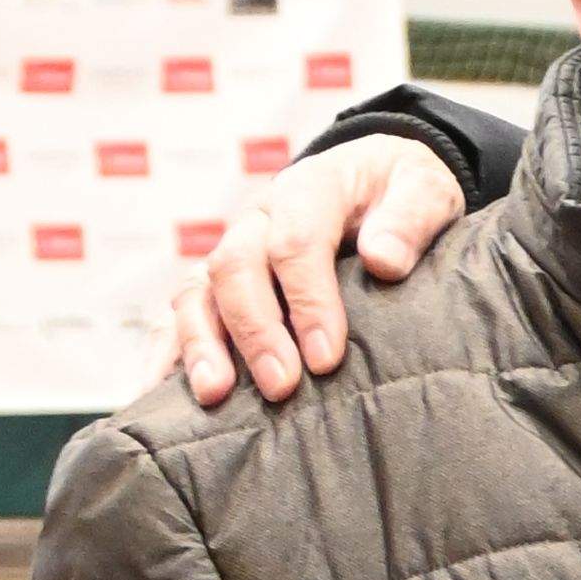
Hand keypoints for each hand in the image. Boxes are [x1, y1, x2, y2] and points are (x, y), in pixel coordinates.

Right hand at [171, 138, 459, 407]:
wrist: (377, 183)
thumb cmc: (402, 195)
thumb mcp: (425, 190)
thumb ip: (410, 217)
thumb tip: (384, 259)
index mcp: (309, 188)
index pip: (295, 240)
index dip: (308, 299)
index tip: (327, 356)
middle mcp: (259, 217)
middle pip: (236, 267)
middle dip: (255, 331)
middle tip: (282, 388)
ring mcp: (232, 250)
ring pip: (196, 290)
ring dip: (201, 344)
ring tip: (215, 395)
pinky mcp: (217, 283)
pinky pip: (177, 314)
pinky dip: (164, 352)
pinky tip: (155, 396)